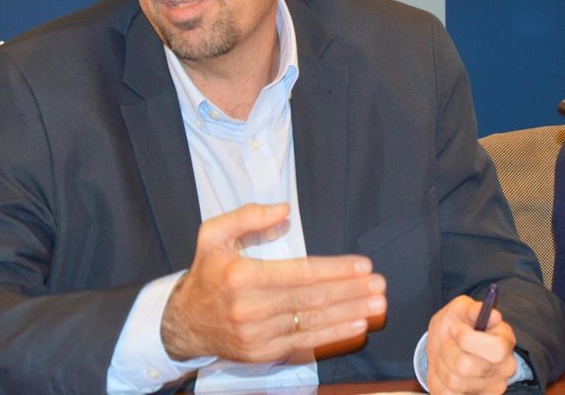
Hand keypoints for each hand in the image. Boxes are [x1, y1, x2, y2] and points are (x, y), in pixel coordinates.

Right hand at [160, 203, 386, 361]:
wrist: (184, 324)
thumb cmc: (207, 273)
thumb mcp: (214, 235)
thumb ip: (248, 217)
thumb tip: (284, 210)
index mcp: (241, 277)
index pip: (298, 273)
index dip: (334, 270)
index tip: (362, 265)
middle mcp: (250, 309)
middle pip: (311, 300)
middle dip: (350, 292)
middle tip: (380, 285)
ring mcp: (257, 335)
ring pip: (312, 323)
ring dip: (349, 313)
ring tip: (377, 305)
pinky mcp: (262, 353)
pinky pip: (304, 343)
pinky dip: (332, 335)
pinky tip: (355, 325)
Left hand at [425, 294, 517, 394]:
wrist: (443, 348)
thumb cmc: (455, 326)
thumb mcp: (460, 309)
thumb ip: (473, 309)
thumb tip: (494, 315)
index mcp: (505, 342)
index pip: (496, 349)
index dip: (468, 339)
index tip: (454, 328)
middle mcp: (504, 369)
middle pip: (466, 366)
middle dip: (448, 351)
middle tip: (448, 344)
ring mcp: (491, 388)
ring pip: (454, 381)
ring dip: (441, 365)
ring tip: (446, 357)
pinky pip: (447, 394)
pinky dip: (439, 381)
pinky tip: (446, 372)